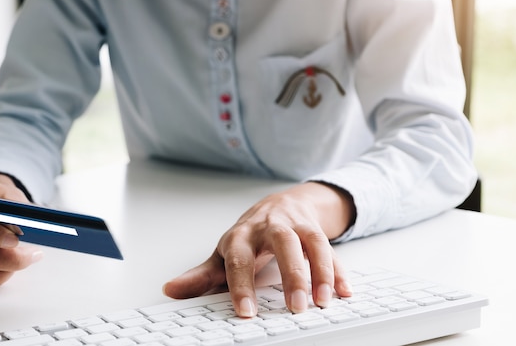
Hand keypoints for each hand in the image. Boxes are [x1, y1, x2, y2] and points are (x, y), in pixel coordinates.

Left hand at [163, 182, 354, 316]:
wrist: (281, 204)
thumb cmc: (250, 236)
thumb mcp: (224, 254)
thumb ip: (201, 276)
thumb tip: (170, 290)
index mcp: (241, 235)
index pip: (239, 258)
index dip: (241, 285)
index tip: (246, 312)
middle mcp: (270, 226)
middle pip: (282, 243)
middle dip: (291, 274)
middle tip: (295, 307)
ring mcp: (296, 224)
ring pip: (312, 241)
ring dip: (321, 271)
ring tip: (324, 301)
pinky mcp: (317, 229)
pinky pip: (332, 248)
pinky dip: (340, 270)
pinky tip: (345, 292)